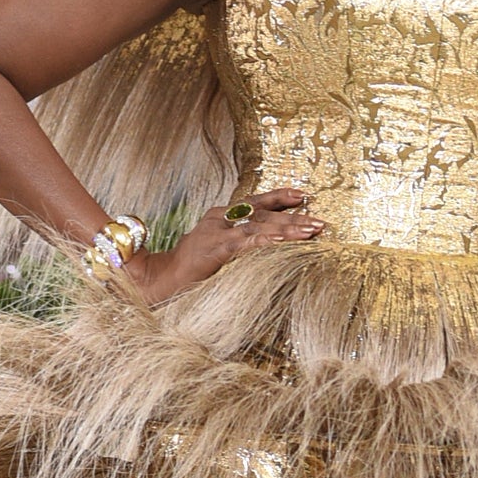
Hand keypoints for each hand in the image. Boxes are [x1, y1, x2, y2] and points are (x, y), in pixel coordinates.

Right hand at [131, 184, 325, 304]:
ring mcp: (216, 232)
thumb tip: (266, 244)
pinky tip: (285, 242)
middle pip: (262, 212)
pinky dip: (267, 241)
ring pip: (259, 225)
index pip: (254, 202)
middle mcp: (218, 219)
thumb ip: (236, 244)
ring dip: (288, 228)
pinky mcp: (215, 248)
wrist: (157, 282)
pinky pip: (247, 242)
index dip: (279, 198)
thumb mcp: (215, 253)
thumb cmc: (187, 272)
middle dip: (293, 215)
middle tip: (320, 219)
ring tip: (312, 230)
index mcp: (218, 217)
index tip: (302, 195)